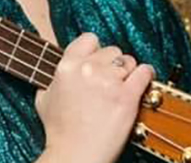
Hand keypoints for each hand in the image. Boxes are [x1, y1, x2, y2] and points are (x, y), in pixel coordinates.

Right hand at [34, 33, 154, 162]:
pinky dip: (147, 75)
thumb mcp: (44, 99)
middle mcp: (88, 70)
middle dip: (113, 64)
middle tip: (111, 79)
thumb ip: (52, 80)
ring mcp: (108, 82)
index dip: (96, 50)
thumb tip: (58, 74)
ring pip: (129, 61)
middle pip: (112, 51)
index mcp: (66, 66)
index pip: (89, 39)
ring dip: (128, 72)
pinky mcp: (127, 97)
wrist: (75, 154)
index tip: (99, 61)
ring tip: (124, 85)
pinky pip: (144, 73)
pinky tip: (144, 79)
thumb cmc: (59, 131)